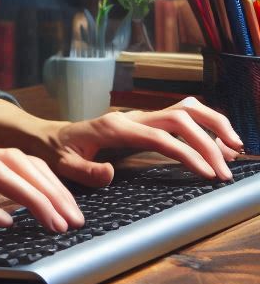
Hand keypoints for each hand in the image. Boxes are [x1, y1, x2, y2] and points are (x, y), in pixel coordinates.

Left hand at [41, 96, 245, 188]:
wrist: (46, 137)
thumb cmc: (56, 152)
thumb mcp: (63, 165)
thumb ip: (85, 171)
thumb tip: (110, 174)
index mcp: (115, 128)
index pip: (161, 136)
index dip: (187, 153)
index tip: (207, 173)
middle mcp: (130, 117)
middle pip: (179, 117)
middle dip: (208, 140)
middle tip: (226, 169)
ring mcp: (138, 118)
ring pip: (183, 109)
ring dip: (212, 125)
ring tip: (235, 148)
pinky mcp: (143, 122)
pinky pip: (178, 116)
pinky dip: (203, 125)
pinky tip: (218, 142)